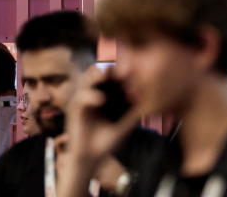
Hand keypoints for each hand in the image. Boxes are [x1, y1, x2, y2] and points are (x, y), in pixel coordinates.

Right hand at [56, 66, 140, 196]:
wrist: (91, 160)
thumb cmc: (107, 142)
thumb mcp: (125, 125)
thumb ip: (134, 113)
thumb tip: (152, 102)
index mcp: (106, 94)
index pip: (112, 75)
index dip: (121, 70)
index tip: (133, 69)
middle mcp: (93, 93)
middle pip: (99, 71)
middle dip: (109, 66)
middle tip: (121, 67)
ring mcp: (83, 100)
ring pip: (86, 78)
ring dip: (96, 73)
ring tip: (107, 73)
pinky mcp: (74, 110)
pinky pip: (81, 97)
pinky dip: (90, 96)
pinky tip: (102, 99)